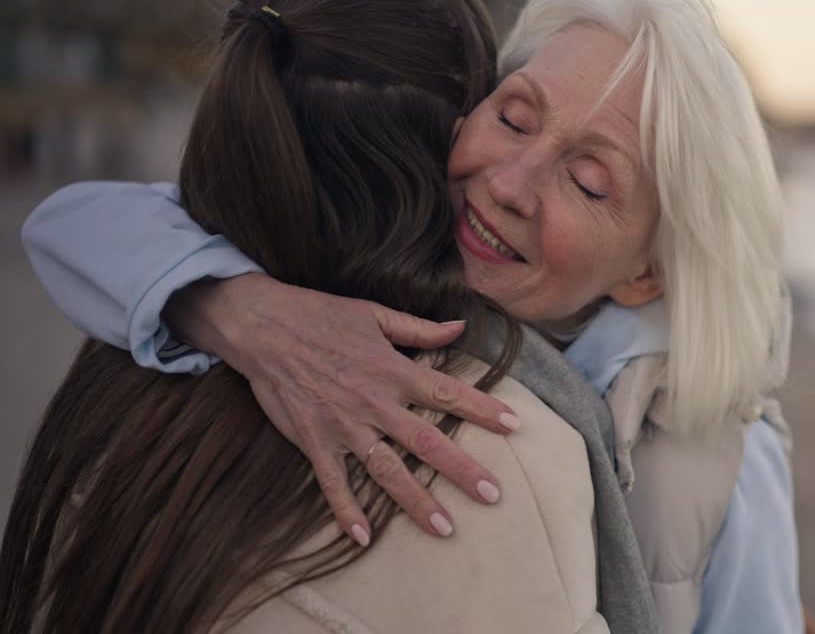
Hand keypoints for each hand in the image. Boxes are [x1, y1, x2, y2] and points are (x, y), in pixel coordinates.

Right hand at [165, 272, 521, 544]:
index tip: (514, 424)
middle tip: (493, 494)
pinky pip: (332, 483)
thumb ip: (420, 329)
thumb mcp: (375, 313)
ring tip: (445, 529)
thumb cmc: (321, 316)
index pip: (447, 392)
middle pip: (425, 441)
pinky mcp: (313, 441)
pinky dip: (346, 511)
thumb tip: (461, 327)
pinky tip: (363, 538)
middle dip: (461, 469)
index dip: (482, 408)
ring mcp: (343, 426)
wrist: (262, 325)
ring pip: (386, 470)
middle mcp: (374, 402)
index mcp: (393, 370)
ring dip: (416, 501)